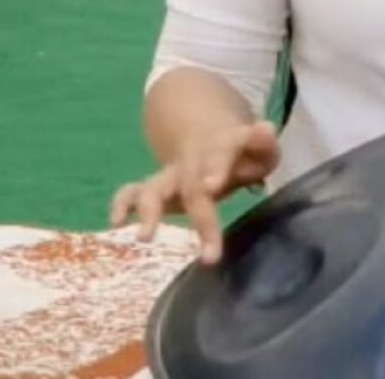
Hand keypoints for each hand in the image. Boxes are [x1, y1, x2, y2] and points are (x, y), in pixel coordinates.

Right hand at [109, 121, 280, 263]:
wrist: (204, 133)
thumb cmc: (237, 152)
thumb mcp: (257, 146)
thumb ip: (263, 143)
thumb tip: (267, 129)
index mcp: (219, 151)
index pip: (220, 156)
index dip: (215, 168)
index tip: (212, 186)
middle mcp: (190, 164)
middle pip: (191, 187)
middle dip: (199, 217)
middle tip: (210, 254)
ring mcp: (169, 176)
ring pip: (153, 189)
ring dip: (148, 211)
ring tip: (145, 237)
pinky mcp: (155, 187)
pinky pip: (131, 192)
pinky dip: (121, 204)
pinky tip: (116, 223)